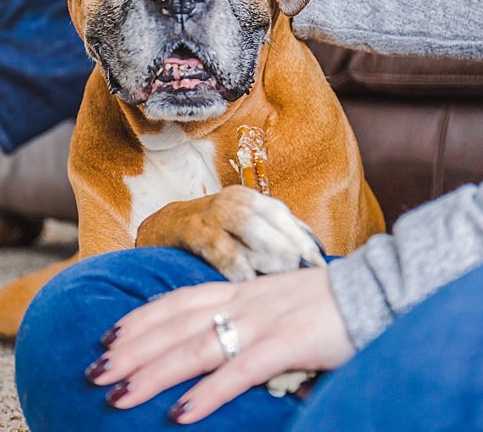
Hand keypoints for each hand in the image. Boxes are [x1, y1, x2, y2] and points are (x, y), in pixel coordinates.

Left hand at [91, 268, 354, 423]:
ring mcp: (267, 322)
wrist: (388, 289)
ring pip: (196, 348)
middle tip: (94, 373)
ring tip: (118, 396)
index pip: (182, 300)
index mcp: (248, 291)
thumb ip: (259, 323)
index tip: (109, 336)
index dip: (143, 319)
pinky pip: (238, 372)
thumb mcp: (290, 306)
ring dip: (152, 374)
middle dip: (131, 351)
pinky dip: (206, 393)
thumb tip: (235, 349)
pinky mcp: (290, 344)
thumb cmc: (342, 306)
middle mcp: (249, 302)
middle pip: (176, 326)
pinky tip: (180, 414)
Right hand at [133, 185, 327, 282]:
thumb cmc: (214, 236)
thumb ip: (277, 238)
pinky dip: (236, 266)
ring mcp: (211, 214)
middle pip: (269, 219)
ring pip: (248, 228)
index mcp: (250, 199)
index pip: (283, 216)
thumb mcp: (245, 230)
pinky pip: (220, 248)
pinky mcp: (191, 231)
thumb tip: (316, 258)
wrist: (161, 230)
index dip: (303, 240)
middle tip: (303, 270)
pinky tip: (249, 283)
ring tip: (284, 273)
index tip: (321, 265)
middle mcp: (233, 202)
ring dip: (268, 252)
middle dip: (289, 245)